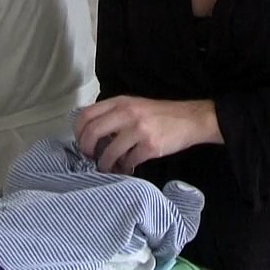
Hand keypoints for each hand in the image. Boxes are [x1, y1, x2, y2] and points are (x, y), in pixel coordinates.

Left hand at [75, 96, 221, 174]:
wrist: (191, 119)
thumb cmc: (160, 115)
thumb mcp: (134, 106)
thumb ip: (114, 114)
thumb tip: (92, 133)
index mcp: (120, 102)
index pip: (87, 114)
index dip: (78, 131)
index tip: (81, 142)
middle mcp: (127, 113)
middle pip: (92, 132)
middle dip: (86, 148)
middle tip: (89, 157)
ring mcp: (139, 129)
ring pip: (109, 151)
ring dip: (105, 163)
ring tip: (107, 167)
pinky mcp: (150, 146)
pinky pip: (129, 161)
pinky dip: (125, 167)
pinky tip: (127, 167)